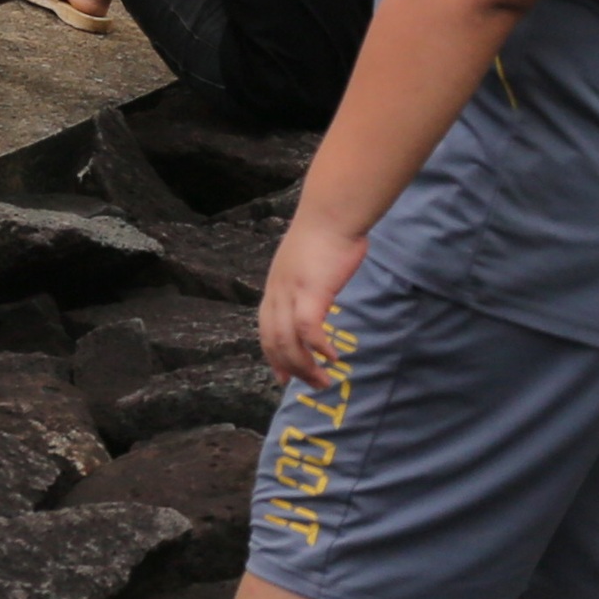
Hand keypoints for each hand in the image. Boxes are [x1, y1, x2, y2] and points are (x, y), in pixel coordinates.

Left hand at [258, 209, 366, 386]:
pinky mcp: (312, 290)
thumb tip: (316, 299)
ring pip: (289, 340)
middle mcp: (277, 292)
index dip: (272, 355)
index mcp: (275, 287)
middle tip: (310, 385)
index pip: (265, 328)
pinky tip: (332, 358)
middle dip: (290, 368)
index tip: (282, 376)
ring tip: (322, 381)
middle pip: (274, 340)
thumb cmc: (325, 236)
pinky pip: (309, 328)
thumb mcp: (306, 265)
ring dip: (305, 366)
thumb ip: (306, 284)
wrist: (330, 213)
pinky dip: (318, 347)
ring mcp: (292, 291)